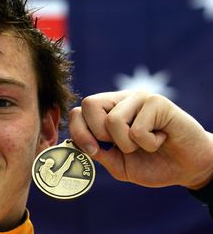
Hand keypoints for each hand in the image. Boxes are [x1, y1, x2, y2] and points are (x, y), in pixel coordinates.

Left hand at [69, 90, 212, 188]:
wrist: (186, 168)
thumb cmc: (151, 163)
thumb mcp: (117, 164)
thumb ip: (97, 152)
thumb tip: (78, 142)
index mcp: (107, 112)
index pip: (78, 111)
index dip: (78, 131)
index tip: (94, 151)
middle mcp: (120, 100)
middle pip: (89, 105)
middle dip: (100, 135)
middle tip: (124, 146)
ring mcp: (138, 98)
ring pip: (113, 120)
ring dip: (128, 144)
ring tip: (146, 143)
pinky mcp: (157, 102)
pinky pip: (137, 129)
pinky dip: (148, 144)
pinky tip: (160, 139)